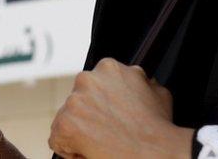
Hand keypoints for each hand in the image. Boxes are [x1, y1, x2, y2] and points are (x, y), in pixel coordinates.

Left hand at [49, 58, 193, 158]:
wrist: (156, 152)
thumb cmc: (159, 127)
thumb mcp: (156, 92)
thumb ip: (140, 81)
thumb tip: (140, 79)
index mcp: (108, 68)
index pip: (92, 86)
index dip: (101, 105)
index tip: (111, 117)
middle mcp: (87, 79)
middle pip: (77, 102)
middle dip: (89, 117)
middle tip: (107, 132)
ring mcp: (74, 101)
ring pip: (67, 120)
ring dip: (80, 132)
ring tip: (104, 142)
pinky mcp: (65, 124)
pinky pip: (58, 141)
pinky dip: (71, 150)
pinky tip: (93, 151)